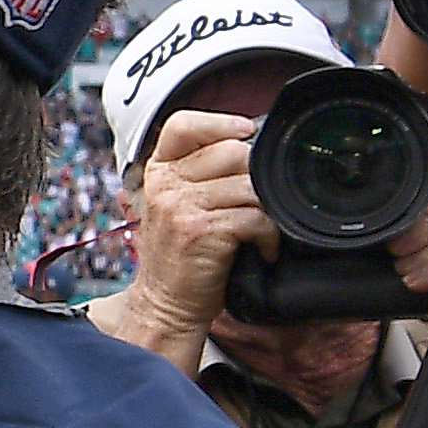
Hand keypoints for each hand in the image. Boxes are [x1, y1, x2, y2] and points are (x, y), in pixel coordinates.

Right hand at [112, 104, 274, 346]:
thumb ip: (201, 176)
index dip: (219, 122)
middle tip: (256, 204)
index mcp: (159, 173)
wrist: (165, 304)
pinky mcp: (201, 229)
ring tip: (260, 231)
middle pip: (231, 152)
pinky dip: (269, 236)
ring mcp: (179, 206)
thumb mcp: (177, 207)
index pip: (183, 126)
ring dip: (266, 210)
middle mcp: (165, 185)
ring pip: (249, 185)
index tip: (244, 132)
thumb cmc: (181, 257)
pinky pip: (255, 217)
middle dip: (255, 177)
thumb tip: (250, 150)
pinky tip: (262, 248)